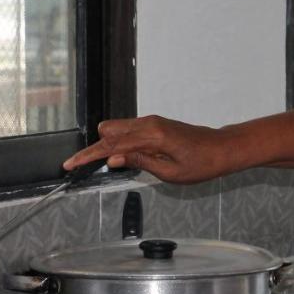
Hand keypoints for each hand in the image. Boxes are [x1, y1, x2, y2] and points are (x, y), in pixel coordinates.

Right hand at [63, 115, 231, 183]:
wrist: (222, 149)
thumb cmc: (202, 164)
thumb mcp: (170, 172)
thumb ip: (140, 162)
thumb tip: (112, 159)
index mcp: (152, 137)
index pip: (112, 145)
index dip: (89, 156)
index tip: (71, 164)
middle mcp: (149, 124)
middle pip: (108, 132)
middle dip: (93, 148)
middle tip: (80, 166)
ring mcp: (152, 121)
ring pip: (116, 128)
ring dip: (106, 144)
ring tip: (100, 164)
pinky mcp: (155, 123)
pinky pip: (128, 129)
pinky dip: (119, 141)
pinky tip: (120, 156)